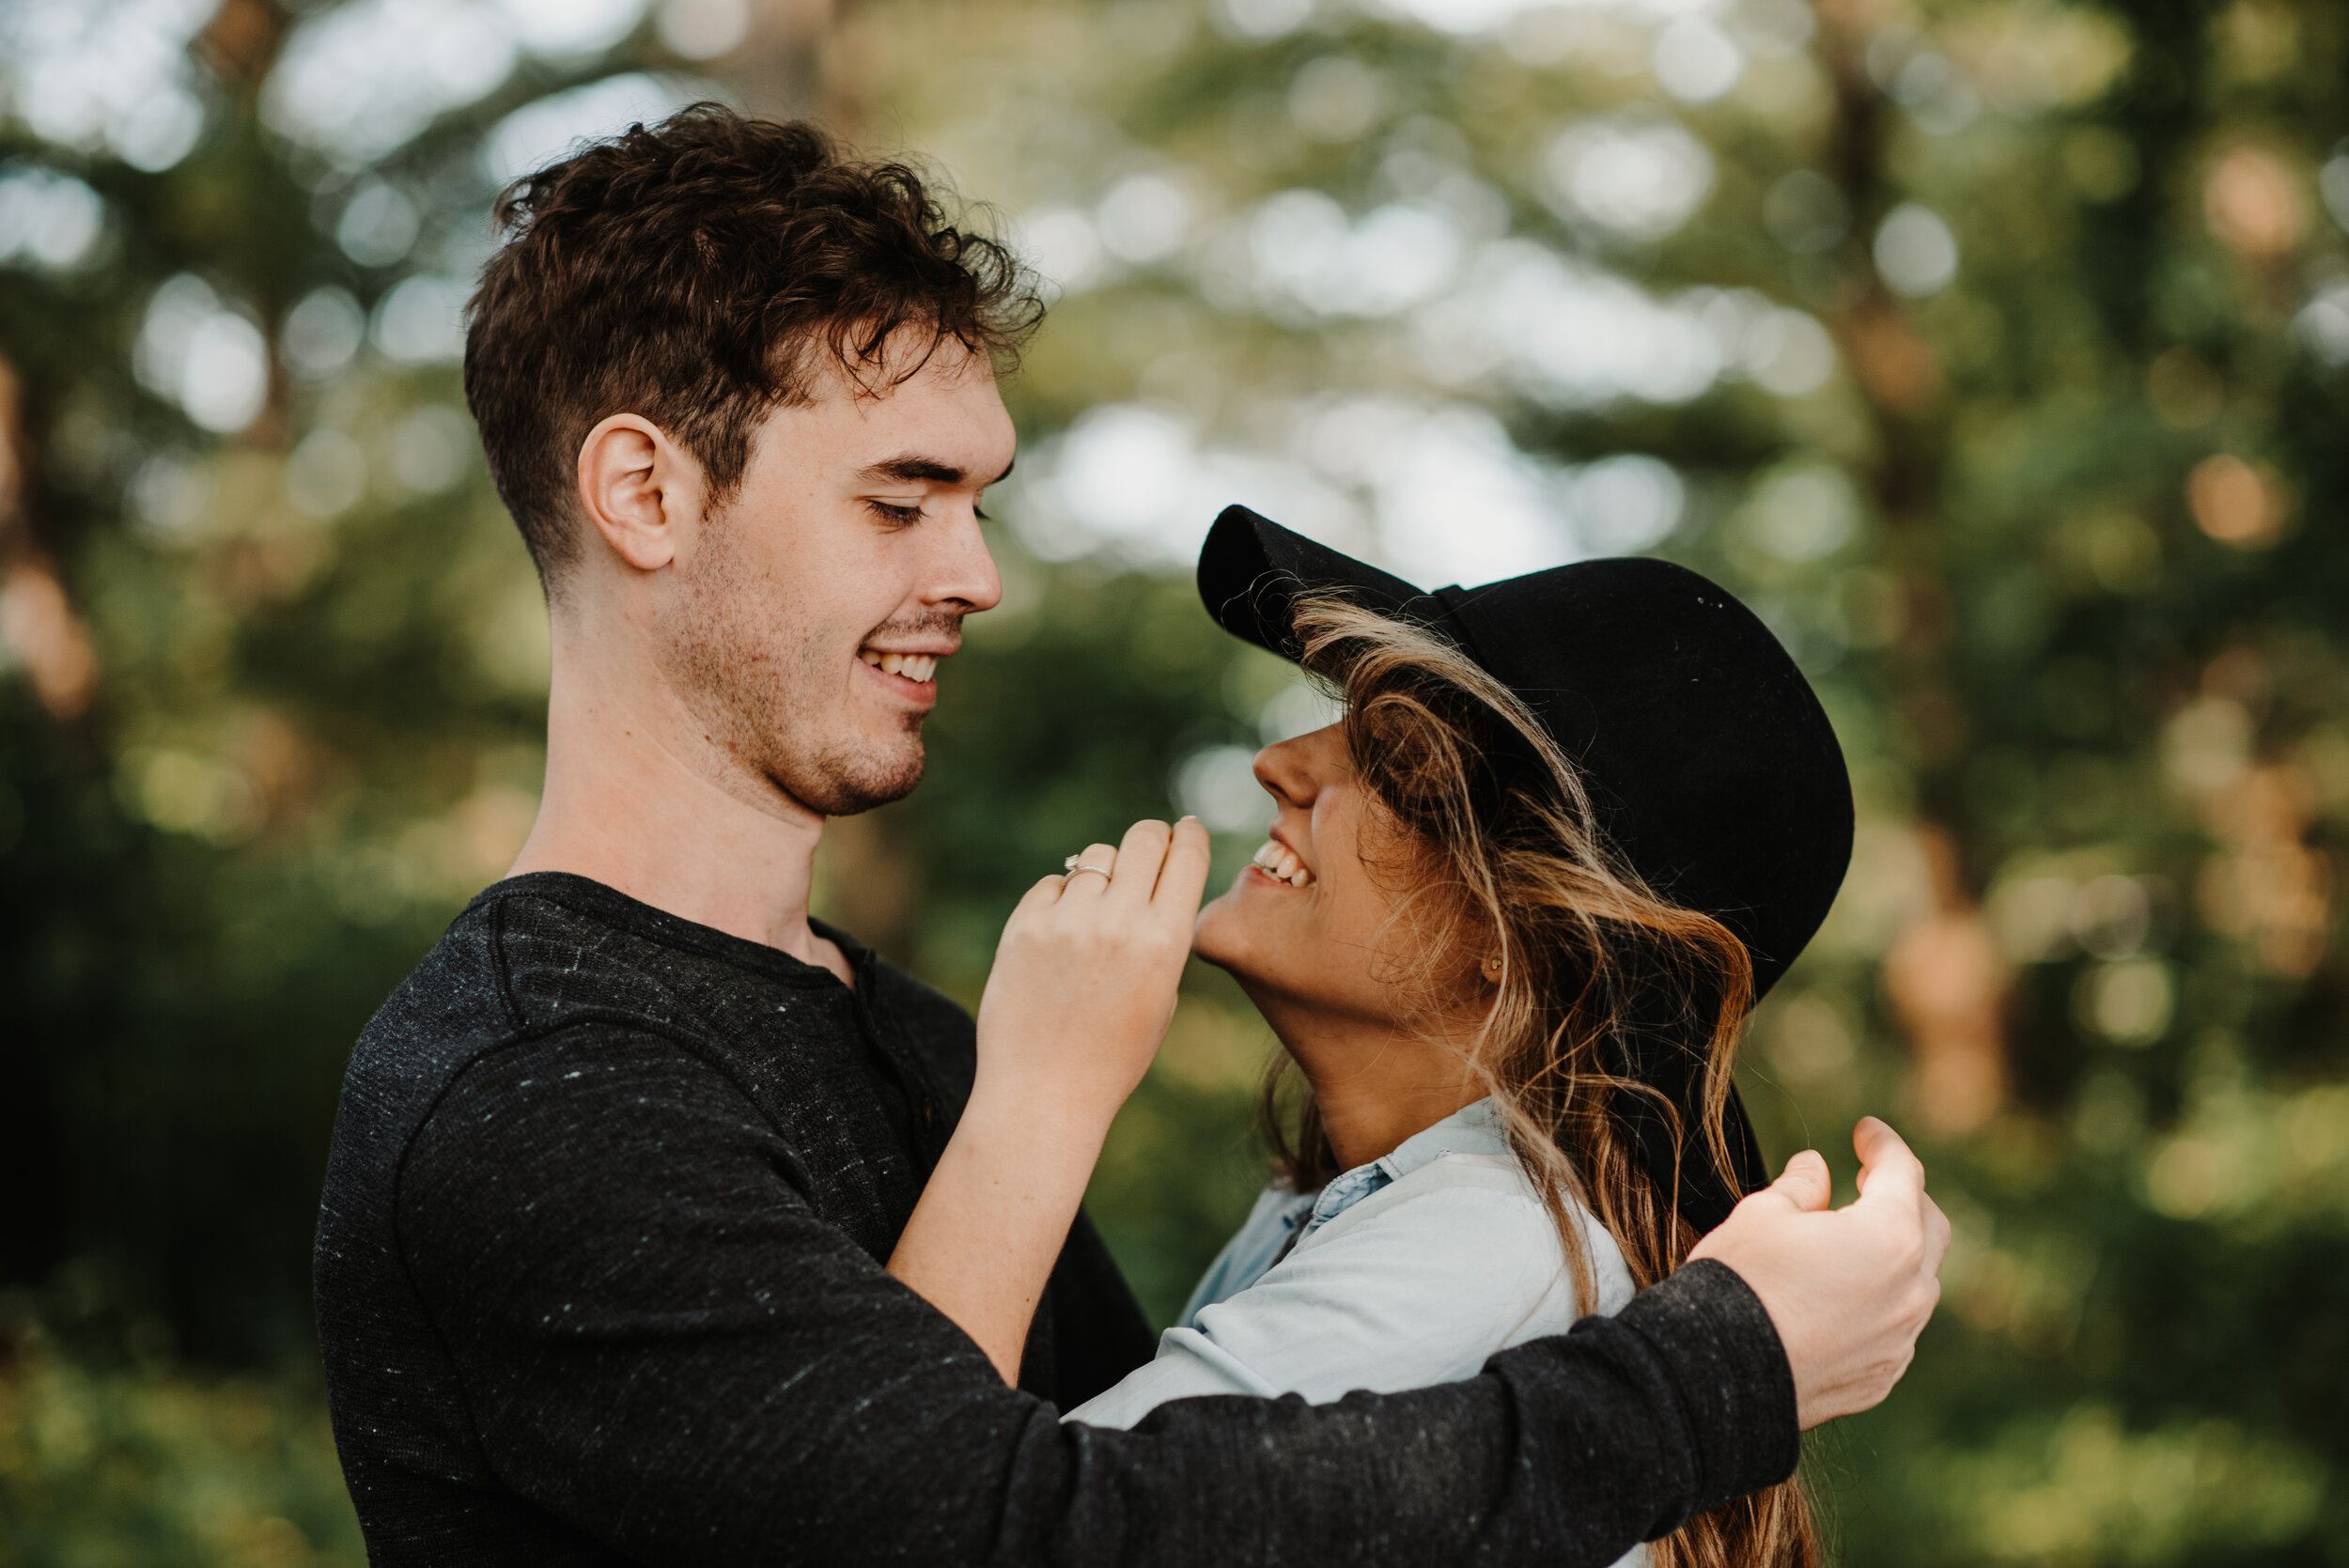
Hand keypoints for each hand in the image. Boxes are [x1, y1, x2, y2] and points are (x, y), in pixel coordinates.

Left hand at [890, 817, 1209, 1382]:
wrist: (1044, 1095)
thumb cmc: (1113, 1055)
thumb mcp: (1161, 997)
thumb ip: (1163, 934)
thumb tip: (1157, 877)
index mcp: (1165, 941)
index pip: (1186, 853)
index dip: (1189, 835)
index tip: (1185, 830)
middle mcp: (1118, 921)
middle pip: (1142, 837)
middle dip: (1151, 838)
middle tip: (1147, 850)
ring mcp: (1067, 921)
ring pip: (1095, 857)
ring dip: (1103, 873)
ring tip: (1097, 911)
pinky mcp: (1024, 926)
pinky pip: (1052, 884)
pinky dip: (1060, 900)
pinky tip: (1061, 938)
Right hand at [1688, 1116, 1950, 1428]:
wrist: (1719, 1376)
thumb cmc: (1740, 1282)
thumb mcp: (1762, 1213)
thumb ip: (1801, 1186)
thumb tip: (1817, 1170)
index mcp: (1890, 1238)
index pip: (1902, 1173)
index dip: (1882, 1144)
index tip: (1866, 1130)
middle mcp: (1911, 1291)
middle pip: (1929, 1226)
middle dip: (1903, 1197)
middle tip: (1867, 1180)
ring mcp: (1901, 1341)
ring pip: (1915, 1283)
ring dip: (1891, 1255)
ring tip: (1845, 1243)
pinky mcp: (1881, 1378)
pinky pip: (1893, 1329)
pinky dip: (1877, 1304)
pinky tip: (1838, 1299)